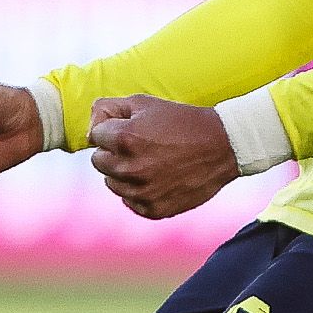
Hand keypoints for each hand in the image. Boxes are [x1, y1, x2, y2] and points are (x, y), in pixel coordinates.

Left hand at [89, 96, 241, 220]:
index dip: (112, 129)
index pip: (95, 136)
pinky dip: (138, 192)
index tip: (133, 128)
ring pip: (112, 183)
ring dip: (124, 172)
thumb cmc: (180, 121)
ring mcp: (143, 192)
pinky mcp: (154, 209)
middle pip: (99, 161)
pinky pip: (130, 201)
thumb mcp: (142, 103)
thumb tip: (89, 132)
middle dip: (113, 152)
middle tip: (141, 145)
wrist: (223, 146)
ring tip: (151, 161)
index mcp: (124, 139)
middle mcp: (130, 168)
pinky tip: (157, 178)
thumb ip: (106, 109)